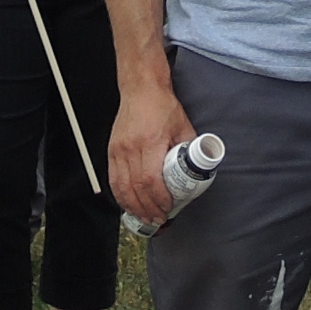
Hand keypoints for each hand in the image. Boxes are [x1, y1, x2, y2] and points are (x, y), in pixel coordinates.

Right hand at [112, 77, 195, 225]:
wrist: (141, 89)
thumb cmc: (163, 107)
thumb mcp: (184, 127)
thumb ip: (190, 150)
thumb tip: (198, 171)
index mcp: (150, 142)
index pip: (151, 179)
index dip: (160, 199)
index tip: (169, 208)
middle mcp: (130, 148)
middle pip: (135, 188)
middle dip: (148, 209)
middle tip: (159, 219)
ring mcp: (118, 150)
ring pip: (121, 187)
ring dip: (133, 207)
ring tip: (145, 217)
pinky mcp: (111, 151)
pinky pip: (113, 180)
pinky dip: (121, 196)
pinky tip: (129, 205)